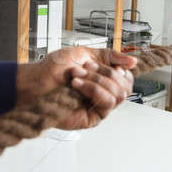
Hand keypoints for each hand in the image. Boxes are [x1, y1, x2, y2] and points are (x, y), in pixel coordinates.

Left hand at [16, 47, 136, 128]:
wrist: (37, 80)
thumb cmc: (55, 68)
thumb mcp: (86, 53)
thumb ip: (111, 56)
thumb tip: (134, 62)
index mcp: (105, 79)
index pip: (127, 78)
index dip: (120, 69)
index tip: (103, 63)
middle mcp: (105, 94)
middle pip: (126, 87)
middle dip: (105, 73)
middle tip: (85, 67)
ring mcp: (99, 107)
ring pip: (119, 96)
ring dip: (98, 81)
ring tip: (77, 76)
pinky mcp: (92, 118)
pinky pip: (106, 104)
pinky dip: (93, 90)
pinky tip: (77, 85)